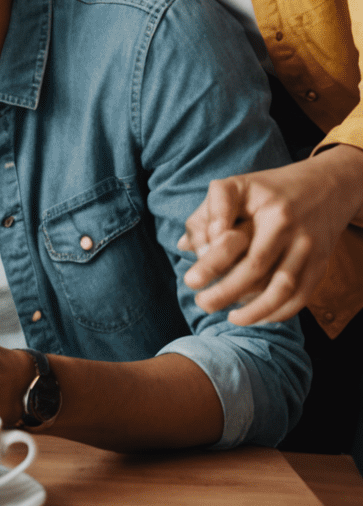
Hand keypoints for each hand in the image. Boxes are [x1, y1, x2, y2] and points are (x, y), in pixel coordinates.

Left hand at [179, 147, 362, 323]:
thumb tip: (182, 247)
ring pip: (282, 286)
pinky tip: (260, 317)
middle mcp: (284, 223)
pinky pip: (302, 295)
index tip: (191, 279)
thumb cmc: (267, 191)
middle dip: (226, 290)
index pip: (228, 233)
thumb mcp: (235, 187)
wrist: (325, 187)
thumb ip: (207, 214)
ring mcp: (306, 244)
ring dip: (256, 309)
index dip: (211, 259)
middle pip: (255, 265)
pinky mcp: (321, 262)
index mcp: (256, 200)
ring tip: (231, 318)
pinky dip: (281, 311)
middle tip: (202, 303)